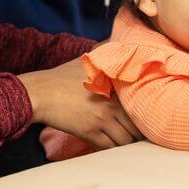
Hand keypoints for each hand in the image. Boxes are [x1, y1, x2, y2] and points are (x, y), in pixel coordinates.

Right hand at [17, 57, 141, 149]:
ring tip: (126, 139)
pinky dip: (114, 149)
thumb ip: (108, 51)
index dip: (147, 113)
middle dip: (140, 132)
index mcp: (115, 86)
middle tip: (139, 132)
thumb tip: (123, 39)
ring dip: (127, 142)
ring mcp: (102, 120)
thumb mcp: (88, 60)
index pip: (142, 104)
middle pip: (138, 126)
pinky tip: (111, 142)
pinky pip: (110, 148)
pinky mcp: (90, 133)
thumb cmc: (64, 76)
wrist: (41, 92)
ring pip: (125, 141)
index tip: (147, 115)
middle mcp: (112, 104)